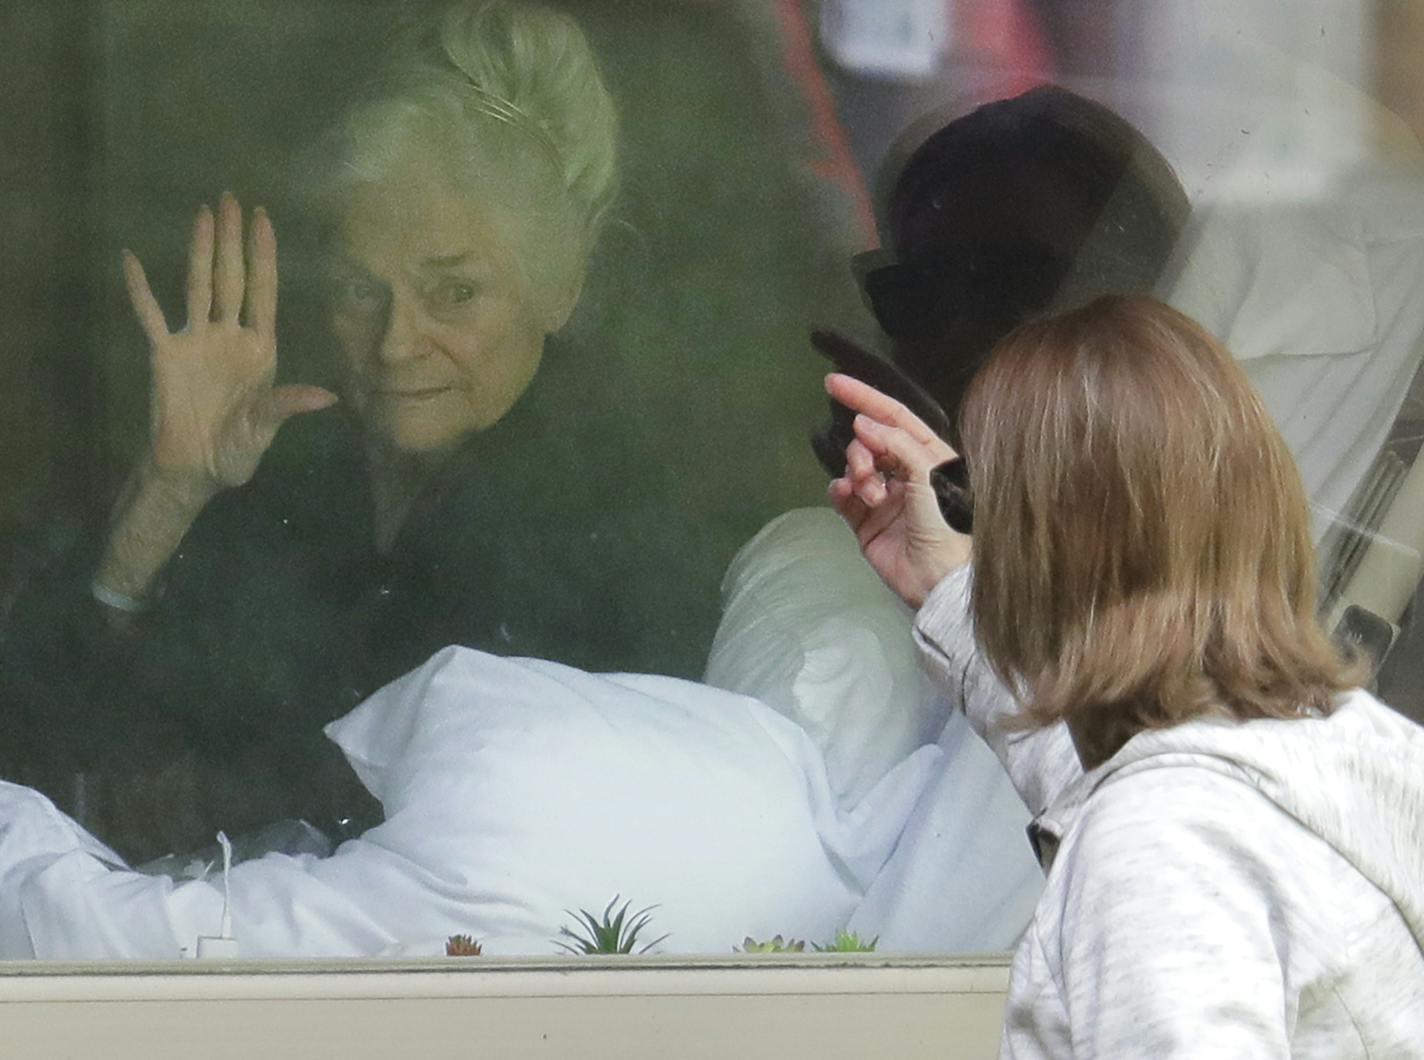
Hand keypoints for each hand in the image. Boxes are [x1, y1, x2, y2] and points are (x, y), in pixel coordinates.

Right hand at [122, 193, 335, 499]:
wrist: (195, 468)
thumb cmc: (237, 451)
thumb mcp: (265, 429)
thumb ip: (288, 406)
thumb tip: (328, 398)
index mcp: (260, 349)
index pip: (264, 292)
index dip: (264, 255)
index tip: (265, 219)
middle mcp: (229, 336)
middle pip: (232, 278)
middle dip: (233, 240)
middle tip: (232, 198)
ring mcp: (197, 341)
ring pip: (198, 285)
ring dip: (200, 250)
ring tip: (203, 213)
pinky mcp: (165, 354)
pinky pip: (150, 315)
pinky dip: (139, 288)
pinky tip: (130, 258)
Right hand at [825, 372, 970, 607]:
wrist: (939, 579)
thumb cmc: (949, 525)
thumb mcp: (930, 473)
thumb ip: (896, 443)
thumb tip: (863, 424)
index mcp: (929, 456)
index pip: (894, 417)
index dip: (866, 397)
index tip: (835, 383)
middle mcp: (906, 473)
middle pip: (870, 442)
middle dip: (860, 448)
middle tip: (865, 467)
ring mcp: (884, 497)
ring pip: (855, 468)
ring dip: (856, 473)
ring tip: (868, 494)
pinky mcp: (866, 522)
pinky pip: (843, 496)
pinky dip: (840, 491)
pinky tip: (846, 495)